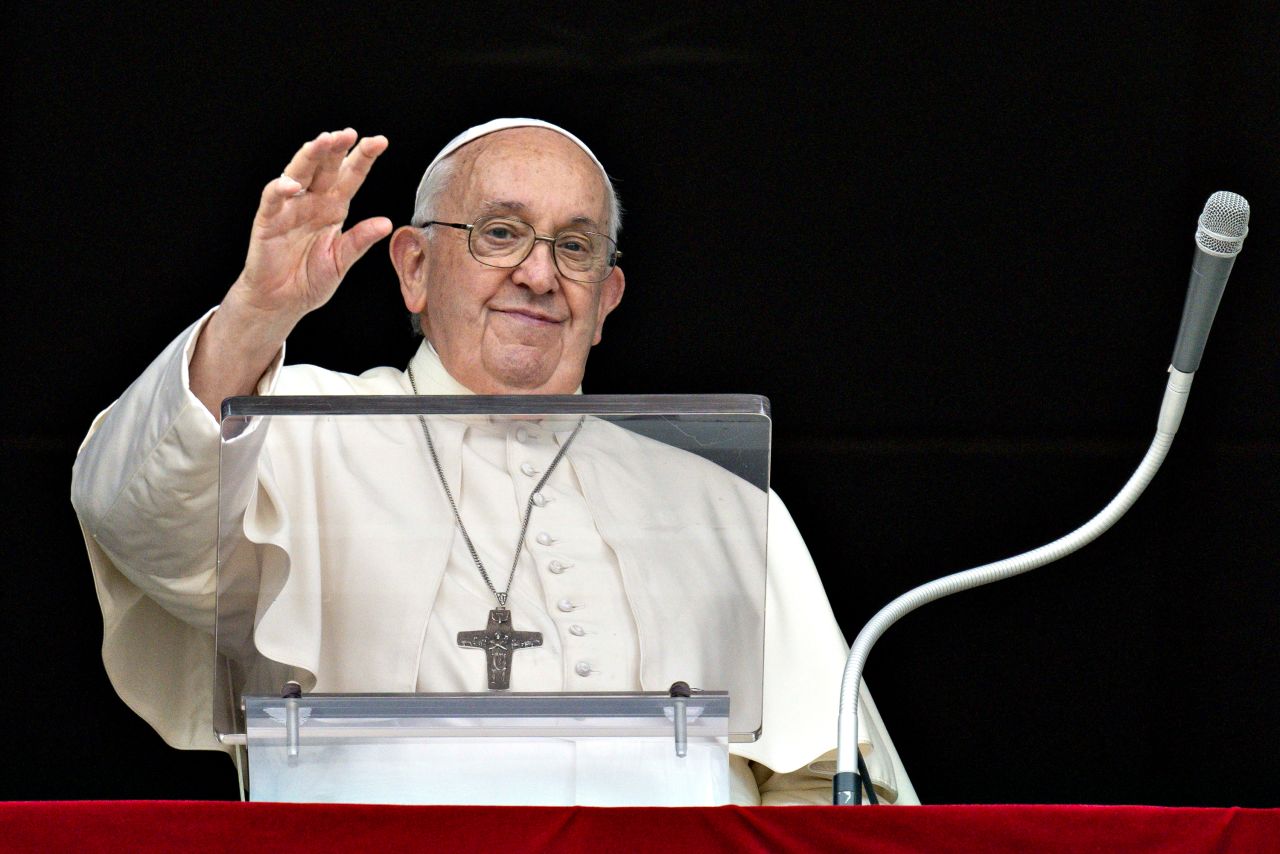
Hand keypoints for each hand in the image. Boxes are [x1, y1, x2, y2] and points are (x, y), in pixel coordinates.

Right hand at [228, 128, 391, 327]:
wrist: (282, 301)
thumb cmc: (310, 279)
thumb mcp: (341, 260)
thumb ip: (360, 241)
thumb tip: (386, 223)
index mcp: (333, 207)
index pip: (351, 176)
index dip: (363, 158)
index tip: (379, 141)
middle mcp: (312, 201)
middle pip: (325, 167)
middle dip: (336, 148)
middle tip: (348, 133)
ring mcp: (289, 208)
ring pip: (298, 173)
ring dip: (309, 156)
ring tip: (323, 141)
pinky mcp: (267, 220)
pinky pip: (273, 200)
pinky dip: (280, 189)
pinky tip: (292, 183)